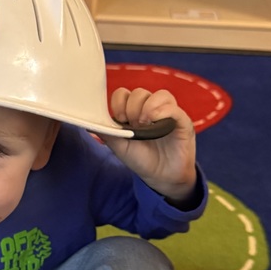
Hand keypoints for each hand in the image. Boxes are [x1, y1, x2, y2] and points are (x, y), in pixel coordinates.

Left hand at [101, 88, 197, 204]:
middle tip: (132, 124)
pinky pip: (174, 108)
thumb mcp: (119, 146)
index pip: (124, 93)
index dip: (119, 102)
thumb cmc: (141, 159)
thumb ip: (106, 132)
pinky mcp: (182, 122)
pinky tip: (155, 122)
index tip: (119, 118)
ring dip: (148, 107)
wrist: (160, 177)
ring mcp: (168, 114)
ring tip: (144, 124)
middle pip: (140, 92)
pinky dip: (163, 112)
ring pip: (160, 95)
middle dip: (132, 107)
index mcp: (135, 112)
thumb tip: (87, 122)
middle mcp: (152, 109)